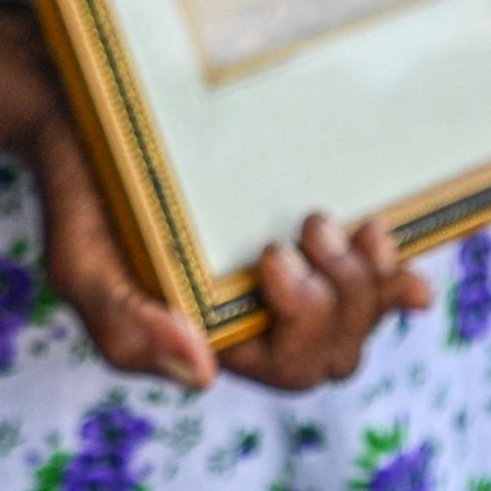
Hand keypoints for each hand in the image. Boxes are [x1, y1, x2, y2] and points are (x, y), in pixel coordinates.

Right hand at [32, 106, 429, 393]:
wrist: (83, 116)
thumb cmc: (82, 196)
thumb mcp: (82, 267)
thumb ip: (127, 327)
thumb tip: (205, 375)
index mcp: (213, 338)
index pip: (291, 368)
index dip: (308, 325)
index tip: (272, 255)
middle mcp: (257, 318)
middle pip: (337, 350)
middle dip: (344, 298)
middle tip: (313, 225)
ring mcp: (286, 277)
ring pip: (359, 316)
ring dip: (370, 281)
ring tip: (347, 226)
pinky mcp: (300, 232)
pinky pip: (368, 276)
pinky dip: (394, 279)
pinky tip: (408, 271)